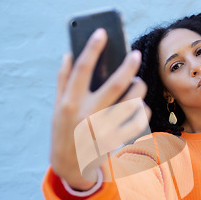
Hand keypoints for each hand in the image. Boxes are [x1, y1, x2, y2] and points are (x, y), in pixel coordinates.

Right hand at [50, 28, 150, 189]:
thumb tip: (68, 54)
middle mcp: (87, 114)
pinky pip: (137, 123)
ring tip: (138, 84)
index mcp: (70, 102)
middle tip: (136, 55)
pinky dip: (142, 112)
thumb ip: (63, 80)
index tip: (102, 33)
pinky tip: (141, 106)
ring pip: (131, 103)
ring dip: (139, 89)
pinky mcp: (115, 141)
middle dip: (129, 66)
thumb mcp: (58, 106)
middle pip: (115, 84)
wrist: (69, 166)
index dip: (93, 48)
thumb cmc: (64, 130)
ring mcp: (103, 129)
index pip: (82, 69)